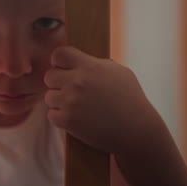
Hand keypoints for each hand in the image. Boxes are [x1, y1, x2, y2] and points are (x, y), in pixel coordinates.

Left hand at [44, 46, 161, 153]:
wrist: (137, 131)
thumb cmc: (131, 100)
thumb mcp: (119, 72)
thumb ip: (96, 63)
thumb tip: (79, 59)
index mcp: (90, 67)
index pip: (59, 54)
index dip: (60, 62)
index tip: (65, 69)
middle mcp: (78, 82)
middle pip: (49, 76)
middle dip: (58, 83)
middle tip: (70, 91)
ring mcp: (71, 102)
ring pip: (49, 96)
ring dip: (59, 102)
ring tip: (75, 106)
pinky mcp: (68, 121)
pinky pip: (51, 115)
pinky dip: (60, 118)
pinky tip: (74, 118)